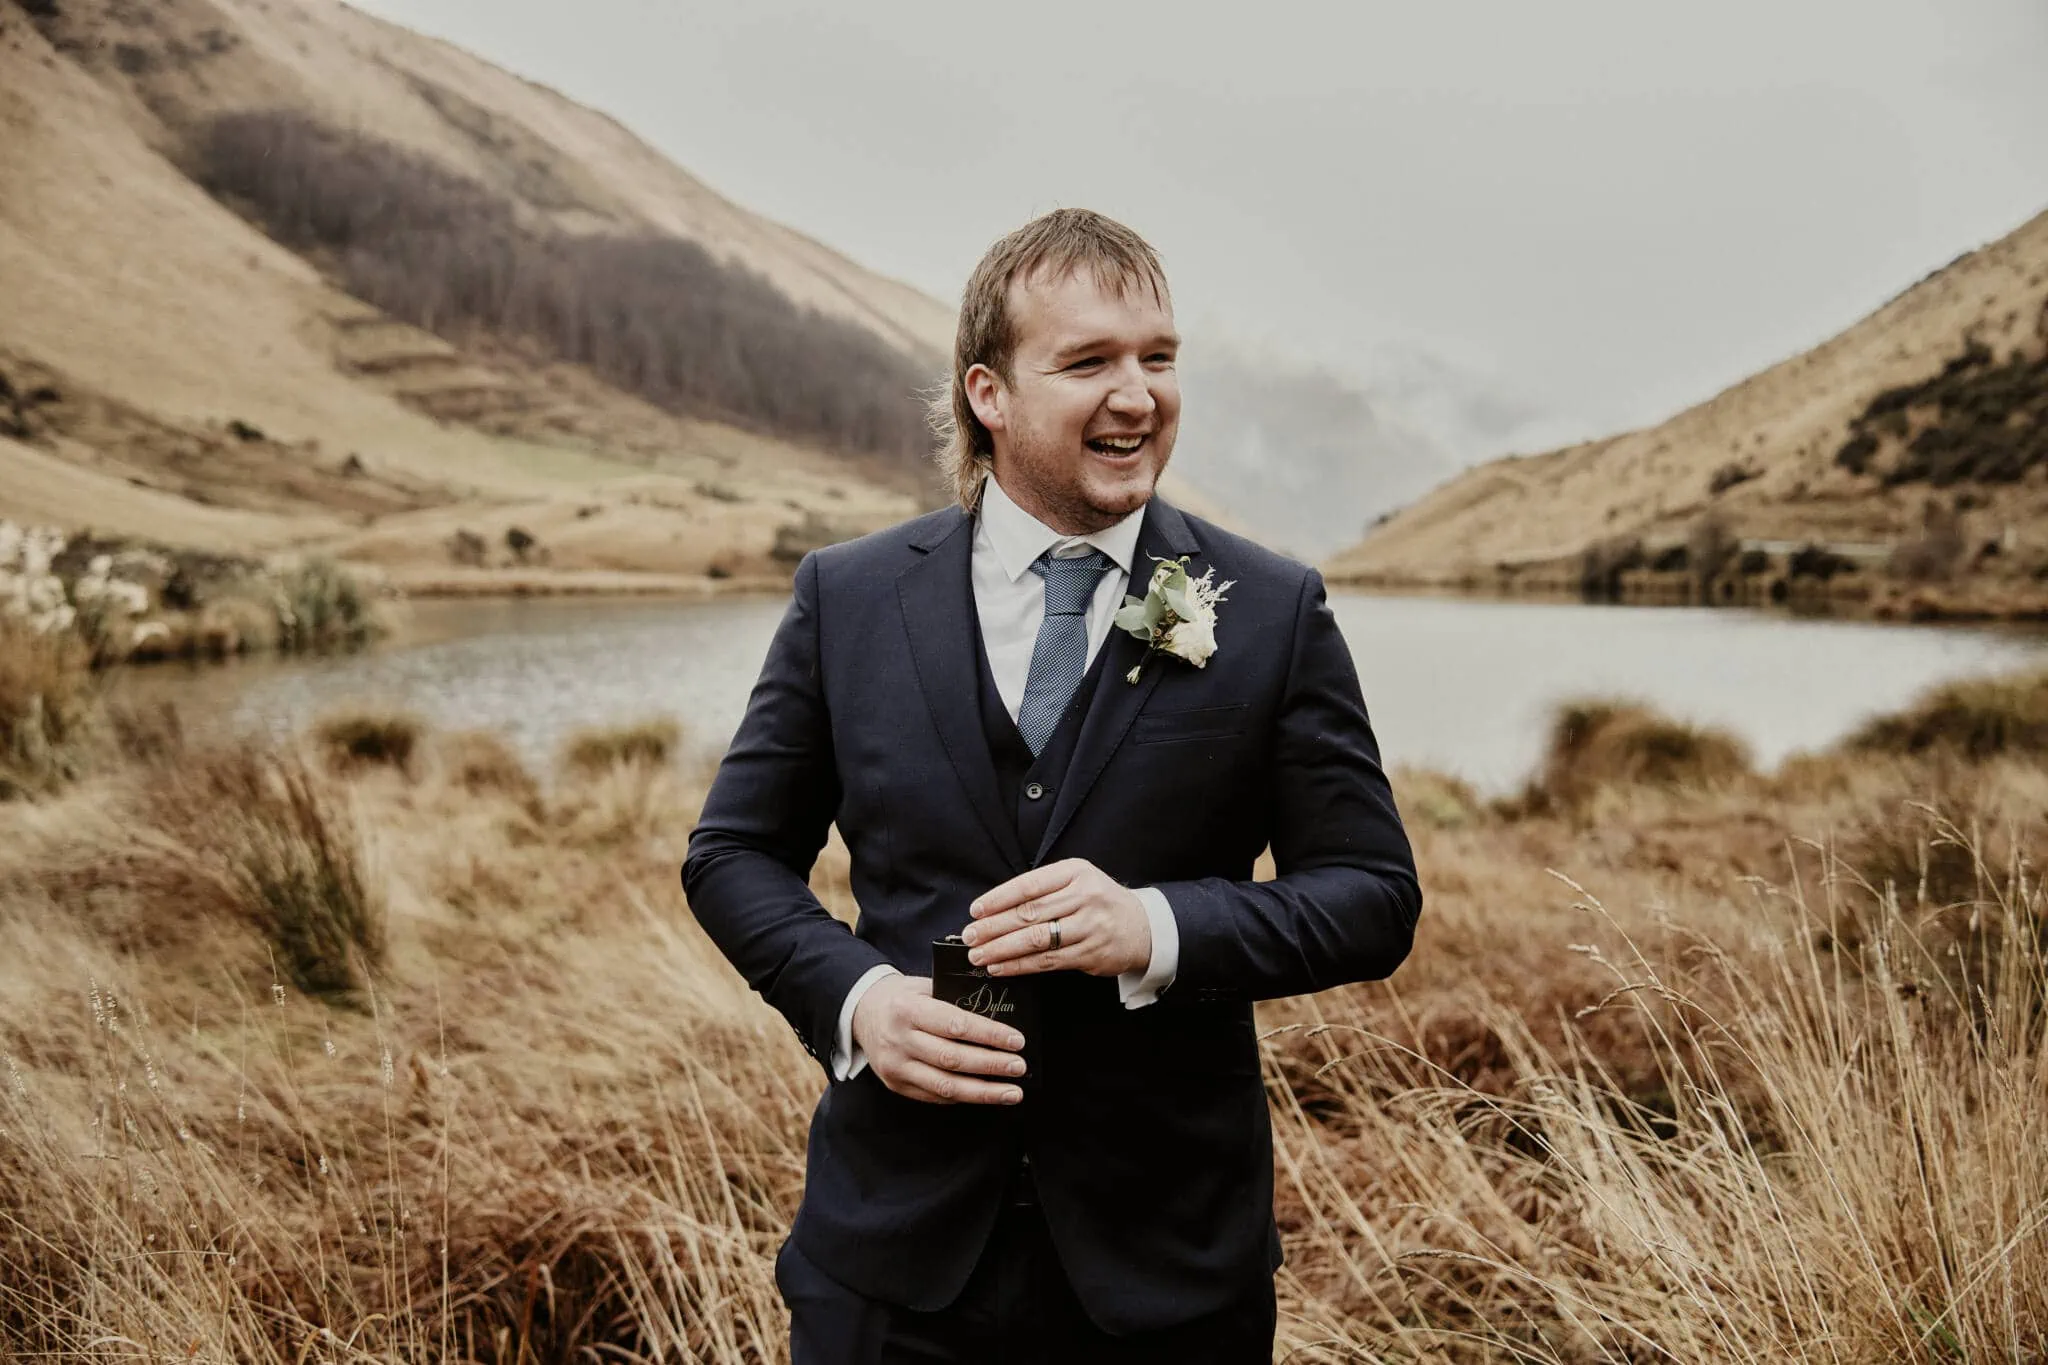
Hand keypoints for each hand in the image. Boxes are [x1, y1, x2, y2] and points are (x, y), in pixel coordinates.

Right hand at [850, 974, 1025, 1104]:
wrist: (861, 1011)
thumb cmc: (901, 997)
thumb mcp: (924, 987)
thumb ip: (954, 1000)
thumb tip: (999, 1017)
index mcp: (907, 1010)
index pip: (955, 1025)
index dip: (989, 1035)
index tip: (1016, 1041)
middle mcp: (899, 1040)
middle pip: (952, 1059)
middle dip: (991, 1065)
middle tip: (1019, 1067)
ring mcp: (895, 1066)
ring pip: (945, 1085)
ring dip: (983, 1092)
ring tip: (1012, 1092)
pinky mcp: (896, 1085)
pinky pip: (935, 1095)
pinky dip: (964, 1096)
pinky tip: (986, 1094)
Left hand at [963, 858, 1150, 978]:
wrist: (1143, 927)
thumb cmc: (1099, 902)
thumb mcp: (1077, 881)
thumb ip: (1044, 889)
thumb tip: (994, 907)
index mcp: (1075, 872)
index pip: (1029, 885)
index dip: (998, 899)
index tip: (975, 910)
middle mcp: (1084, 897)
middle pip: (1029, 913)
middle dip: (993, 927)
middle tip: (969, 936)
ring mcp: (1089, 926)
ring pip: (1036, 939)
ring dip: (1002, 949)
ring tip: (979, 954)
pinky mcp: (1090, 953)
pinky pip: (1047, 961)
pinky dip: (1020, 965)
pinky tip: (1001, 967)